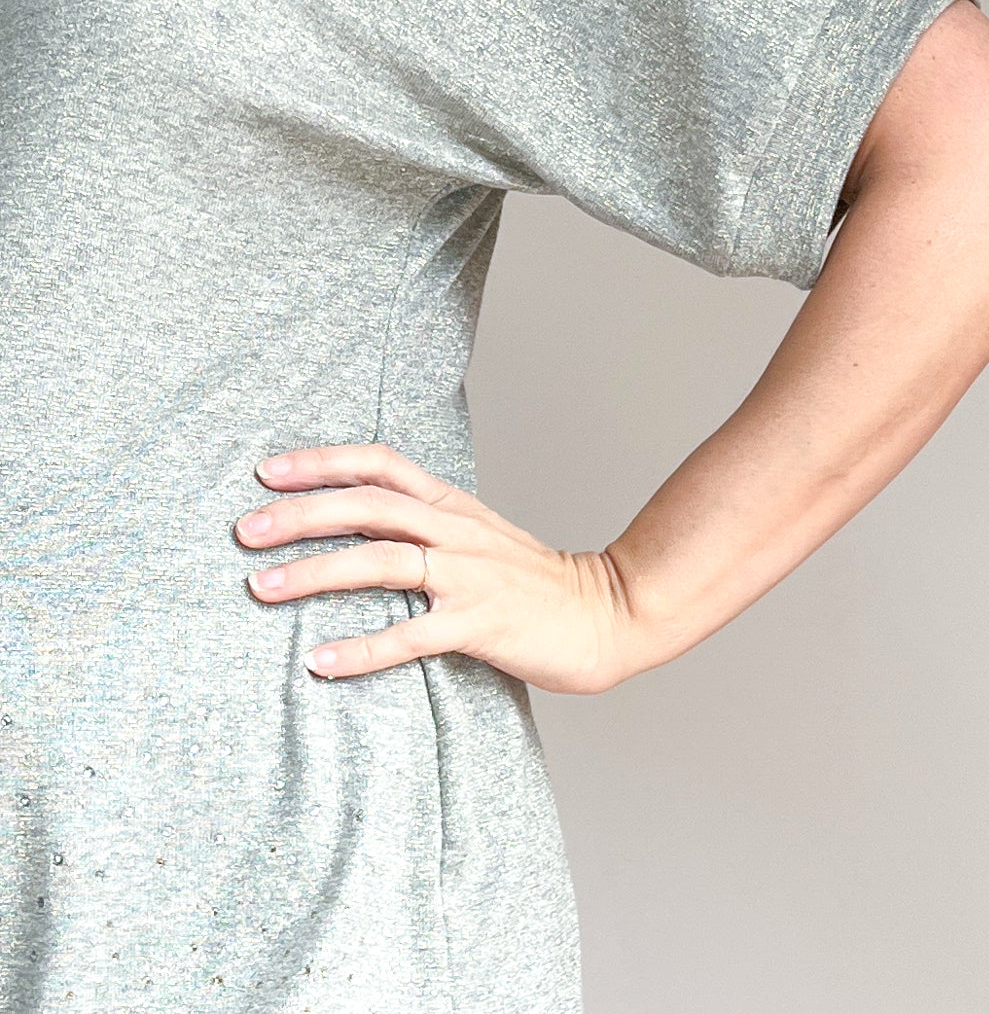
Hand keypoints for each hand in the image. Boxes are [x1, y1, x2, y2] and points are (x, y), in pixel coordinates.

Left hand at [233, 440, 632, 693]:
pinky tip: (320, 662)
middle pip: (367, 506)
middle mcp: (455, 531)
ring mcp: (468, 576)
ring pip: (380, 562)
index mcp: (452, 504)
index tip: (268, 471)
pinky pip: (411, 635)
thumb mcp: (478, 534)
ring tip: (260, 588)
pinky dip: (362, 648)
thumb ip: (425, 523)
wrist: (607, 612)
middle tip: (245, 529)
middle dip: (300, 513)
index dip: (322, 462)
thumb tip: (358, 524)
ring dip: (314, 574)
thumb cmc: (533, 581)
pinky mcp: (481, 624)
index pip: (379, 464)